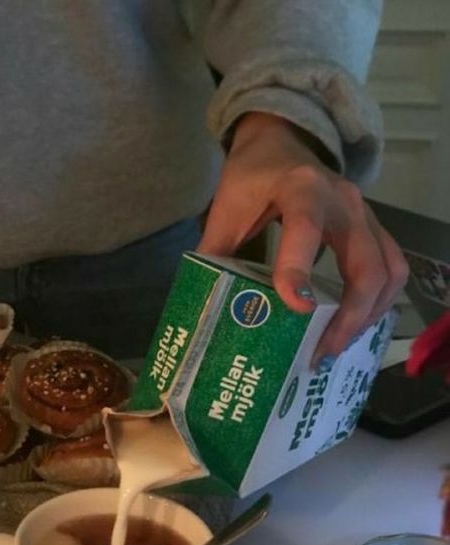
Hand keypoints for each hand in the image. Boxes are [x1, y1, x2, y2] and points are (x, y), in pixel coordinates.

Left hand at [198, 112, 407, 369]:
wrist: (282, 142)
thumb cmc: (250, 177)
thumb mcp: (225, 209)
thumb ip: (215, 253)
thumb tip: (203, 307)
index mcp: (300, 188)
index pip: (304, 229)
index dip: (300, 269)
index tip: (296, 308)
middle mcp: (342, 201)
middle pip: (366, 263)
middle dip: (349, 314)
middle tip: (321, 351)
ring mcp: (365, 215)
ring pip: (388, 271)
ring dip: (367, 315)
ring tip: (334, 346)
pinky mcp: (373, 229)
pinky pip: (391, 270)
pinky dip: (376, 304)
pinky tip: (350, 328)